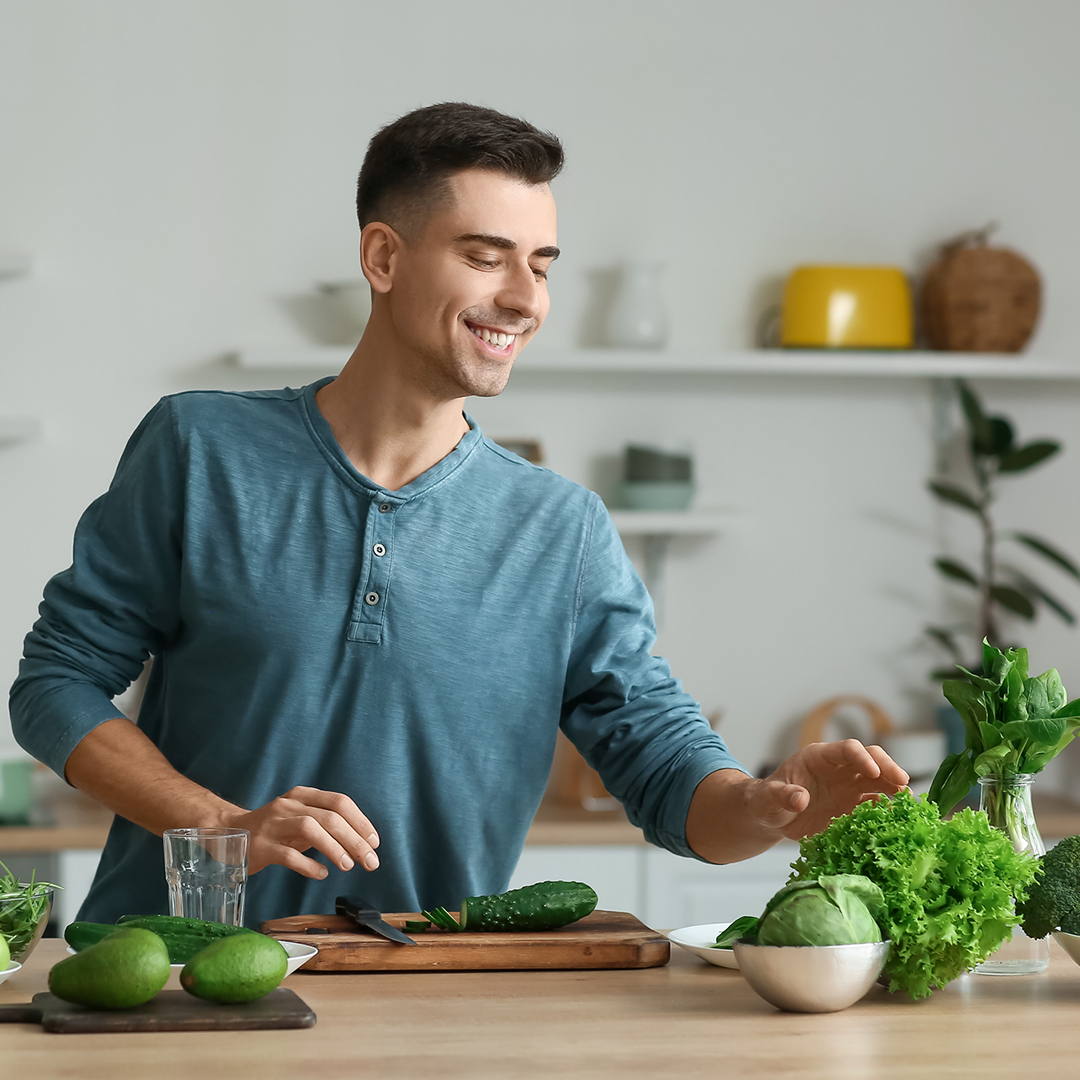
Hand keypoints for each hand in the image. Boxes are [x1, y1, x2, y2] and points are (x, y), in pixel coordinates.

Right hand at [220, 786, 380, 878]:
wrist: (227, 832)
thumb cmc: (274, 829)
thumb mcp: (301, 819)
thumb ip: (327, 826)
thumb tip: (362, 842)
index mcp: (303, 795)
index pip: (339, 802)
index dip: (360, 821)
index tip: (374, 842)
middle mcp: (288, 805)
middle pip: (330, 817)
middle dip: (355, 840)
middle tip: (370, 861)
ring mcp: (273, 824)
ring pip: (310, 829)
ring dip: (334, 848)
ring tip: (348, 865)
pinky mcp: (260, 846)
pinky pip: (288, 854)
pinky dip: (309, 865)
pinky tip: (322, 873)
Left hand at [748, 740, 908, 839]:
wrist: (772, 817)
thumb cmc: (767, 802)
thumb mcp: (768, 799)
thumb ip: (781, 796)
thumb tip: (799, 798)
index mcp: (819, 758)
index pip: (846, 749)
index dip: (861, 757)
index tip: (872, 771)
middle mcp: (838, 770)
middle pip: (870, 759)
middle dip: (887, 767)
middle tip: (903, 783)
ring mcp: (848, 788)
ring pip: (878, 781)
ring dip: (894, 787)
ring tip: (908, 801)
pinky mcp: (853, 807)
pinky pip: (875, 805)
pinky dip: (888, 810)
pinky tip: (899, 819)